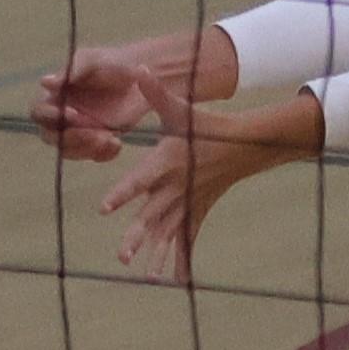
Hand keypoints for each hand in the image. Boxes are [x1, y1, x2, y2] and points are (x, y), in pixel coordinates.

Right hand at [32, 45, 150, 161]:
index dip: (49, 116)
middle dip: (71, 138)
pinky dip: (104, 154)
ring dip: (87, 149)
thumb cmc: (112, 62)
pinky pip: (93, 155)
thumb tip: (44, 82)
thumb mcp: (93, 61)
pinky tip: (118, 144)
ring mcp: (79, 130)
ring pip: (70, 150)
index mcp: (54, 95)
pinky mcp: (98, 140)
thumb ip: (71, 71)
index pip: (38, 111)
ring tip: (111, 138)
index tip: (72, 113)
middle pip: (50, 137)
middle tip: (95, 133)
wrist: (144, 76)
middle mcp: (62, 116)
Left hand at [101, 70, 252, 282]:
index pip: (140, 179)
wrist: (243, 146)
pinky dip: (181, 259)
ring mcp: (188, 202)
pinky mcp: (197, 211)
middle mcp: (176, 187)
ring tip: (145, 277)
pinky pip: (187, 238)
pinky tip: (174, 281)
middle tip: (122, 257)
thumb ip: (156, 93)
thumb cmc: (205, 125)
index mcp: (167, 162)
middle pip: (153, 216)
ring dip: (157, 254)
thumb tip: (138, 69)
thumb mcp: (180, 109)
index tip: (104, 208)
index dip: (122, 194)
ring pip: (168, 233)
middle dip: (138, 237)